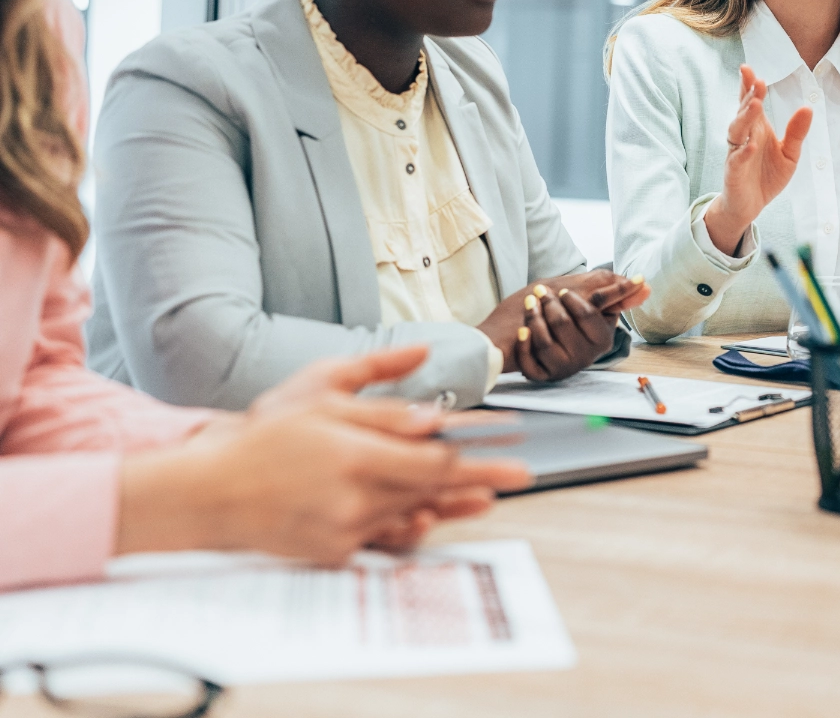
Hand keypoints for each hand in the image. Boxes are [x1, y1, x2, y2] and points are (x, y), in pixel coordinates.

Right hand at [119, 348, 530, 562]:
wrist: (209, 493)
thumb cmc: (265, 437)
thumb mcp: (321, 396)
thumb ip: (381, 400)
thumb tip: (431, 406)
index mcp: (353, 455)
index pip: (433, 461)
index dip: (477, 455)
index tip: (511, 449)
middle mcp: (353, 498)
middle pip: (433, 490)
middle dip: (478, 480)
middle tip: (521, 475)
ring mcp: (343, 530)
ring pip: (413, 514)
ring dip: (451, 504)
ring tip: (486, 496)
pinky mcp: (333, 552)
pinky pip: (383, 537)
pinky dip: (408, 524)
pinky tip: (430, 516)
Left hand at [478, 270, 646, 365]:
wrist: (530, 332)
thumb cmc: (560, 311)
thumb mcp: (590, 297)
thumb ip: (615, 292)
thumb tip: (646, 285)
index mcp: (602, 338)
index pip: (588, 314)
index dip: (571, 299)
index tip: (561, 290)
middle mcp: (586, 357)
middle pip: (563, 325)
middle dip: (549, 304)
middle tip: (539, 292)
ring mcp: (564, 368)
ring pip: (546, 342)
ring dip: (534, 319)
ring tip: (529, 305)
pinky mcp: (543, 376)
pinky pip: (531, 362)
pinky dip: (525, 344)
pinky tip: (522, 330)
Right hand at [703, 65, 811, 254]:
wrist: (750, 206)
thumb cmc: (767, 176)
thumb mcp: (790, 153)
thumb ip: (797, 132)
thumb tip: (808, 108)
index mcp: (756, 128)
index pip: (750, 102)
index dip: (748, 85)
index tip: (749, 68)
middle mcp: (744, 136)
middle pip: (743, 112)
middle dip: (749, 95)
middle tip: (758, 81)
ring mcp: (736, 153)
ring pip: (736, 131)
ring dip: (745, 117)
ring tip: (755, 104)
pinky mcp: (733, 172)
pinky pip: (736, 159)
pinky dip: (743, 152)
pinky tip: (751, 145)